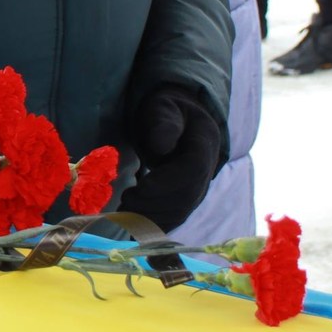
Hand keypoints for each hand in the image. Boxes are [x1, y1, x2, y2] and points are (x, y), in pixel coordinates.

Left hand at [118, 86, 225, 233]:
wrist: (182, 122)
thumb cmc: (167, 112)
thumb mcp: (163, 107)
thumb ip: (164, 123)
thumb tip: (162, 145)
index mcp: (204, 144)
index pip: (192, 171)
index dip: (168, 182)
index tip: (141, 185)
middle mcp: (207, 171)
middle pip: (186, 197)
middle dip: (154, 202)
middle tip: (126, 199)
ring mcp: (199, 189)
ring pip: (180, 212)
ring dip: (152, 216)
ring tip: (125, 209)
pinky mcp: (187, 201)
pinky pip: (174, 218)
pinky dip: (154, 224)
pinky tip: (131, 221)